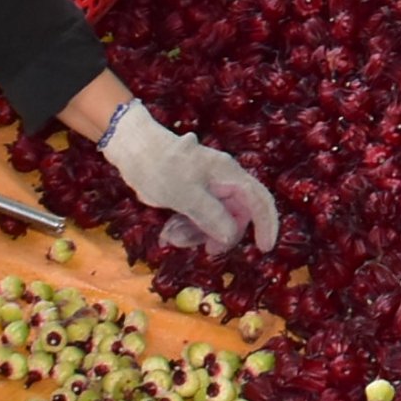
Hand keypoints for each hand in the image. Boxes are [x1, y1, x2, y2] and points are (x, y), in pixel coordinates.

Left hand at [101, 102, 280, 253]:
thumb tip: (230, 236)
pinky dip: (186, 230)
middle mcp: (223, 182)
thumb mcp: (185, 193)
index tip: (264, 249)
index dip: (267, 224)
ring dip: (197, 235)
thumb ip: (211, 215)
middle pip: (236, 216)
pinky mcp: (192, 197)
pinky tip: (168, 232)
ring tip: (171, 236)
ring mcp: (208, 190)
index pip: (259, 200)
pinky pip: (199, 220)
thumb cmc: (160, 167)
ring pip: (215, 222)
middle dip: (221, 236)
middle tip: (205, 250)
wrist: (133, 149)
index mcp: (229, 175)